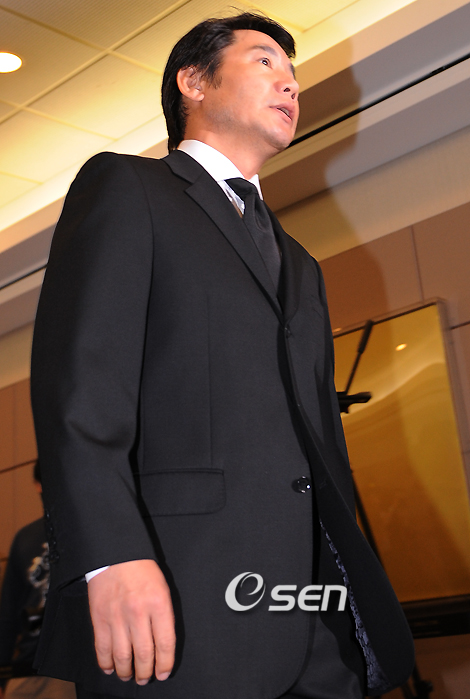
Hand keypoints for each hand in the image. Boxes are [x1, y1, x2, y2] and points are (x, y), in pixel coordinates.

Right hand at [87, 559, 174, 684]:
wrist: (116, 553)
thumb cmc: (142, 570)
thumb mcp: (162, 588)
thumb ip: (164, 615)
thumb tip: (162, 645)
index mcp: (158, 603)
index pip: (165, 643)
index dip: (165, 664)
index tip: (163, 673)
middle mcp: (138, 612)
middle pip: (144, 654)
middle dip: (145, 672)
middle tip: (145, 678)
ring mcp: (117, 617)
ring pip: (123, 656)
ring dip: (127, 672)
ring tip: (129, 676)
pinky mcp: (99, 618)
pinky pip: (102, 648)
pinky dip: (106, 663)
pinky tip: (111, 668)